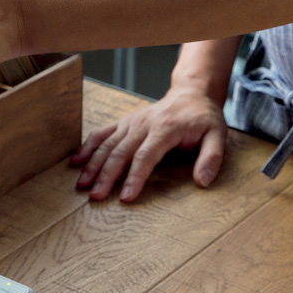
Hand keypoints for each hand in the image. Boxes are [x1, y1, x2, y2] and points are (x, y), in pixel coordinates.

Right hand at [71, 83, 227, 201]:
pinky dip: (87, 147)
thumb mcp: (217, 135)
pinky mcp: (123, 123)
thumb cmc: (203, 118)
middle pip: (120, 152)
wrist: (191, 94)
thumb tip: (203, 182)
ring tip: (82, 184)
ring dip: (92, 165)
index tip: (125, 197)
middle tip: (95, 196)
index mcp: (165, 129)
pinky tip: (75, 162)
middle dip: (106, 175)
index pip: (145, 156)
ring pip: (107, 144)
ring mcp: (130, 123)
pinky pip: (101, 134)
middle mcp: (143, 125)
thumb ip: (211, 158)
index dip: (134, 177)